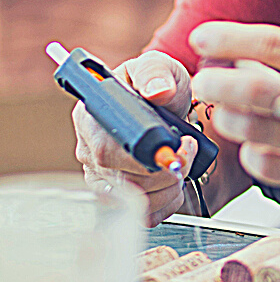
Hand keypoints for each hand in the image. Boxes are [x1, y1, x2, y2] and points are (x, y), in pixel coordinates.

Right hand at [74, 51, 196, 226]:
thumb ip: (155, 73)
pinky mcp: (119, 197)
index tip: (175, 144)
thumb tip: (158, 91)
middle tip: (187, 147)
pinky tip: (176, 181)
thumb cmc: (157, 84)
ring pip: (136, 202)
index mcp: (90, 117)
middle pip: (124, 181)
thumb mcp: (158, 66)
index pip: (107, 151)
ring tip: (183, 159)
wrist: (170, 103)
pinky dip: (168, 201)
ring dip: (171, 185)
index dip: (144, 156)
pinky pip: (144, 215)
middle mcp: (91, 151)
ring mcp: (102, 177)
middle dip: (167, 170)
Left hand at [189, 22, 279, 221]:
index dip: (230, 39)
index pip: (275, 44)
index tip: (203, 38)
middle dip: (216, 86)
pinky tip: (261, 145)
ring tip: (228, 113)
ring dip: (230, 120)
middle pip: (252, 92)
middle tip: (206, 83)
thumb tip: (271, 59)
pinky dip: (256, 154)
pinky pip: (273, 168)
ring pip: (254, 132)